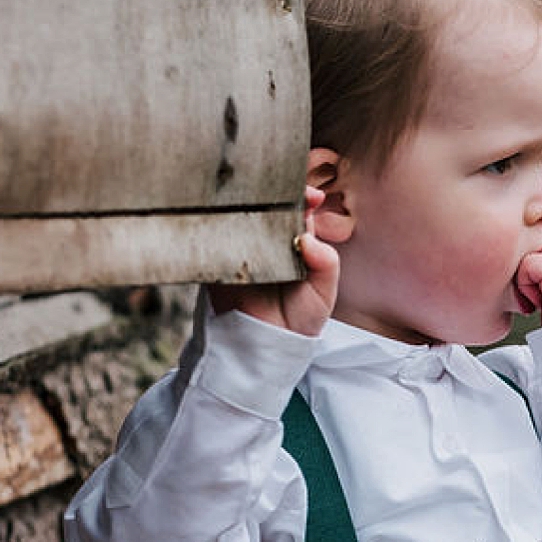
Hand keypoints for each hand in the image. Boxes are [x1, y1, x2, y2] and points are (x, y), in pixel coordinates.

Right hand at [206, 186, 338, 335]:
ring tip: (254, 200)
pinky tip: (229, 219)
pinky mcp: (218, 260)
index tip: (313, 197)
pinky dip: (221, 226)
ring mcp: (241, 247)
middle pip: (268, 206)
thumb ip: (325, 264)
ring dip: (246, 206)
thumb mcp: (323, 291)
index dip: (304, 198)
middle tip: (281, 193)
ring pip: (242, 216)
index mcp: (294, 241)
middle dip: (274, 194)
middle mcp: (267, 239)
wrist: (266, 348)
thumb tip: (307, 238)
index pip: (298, 210)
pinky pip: (215, 238)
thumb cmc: (299, 318)